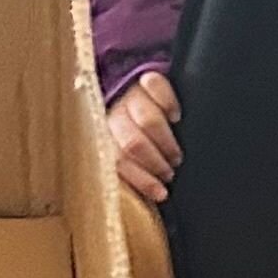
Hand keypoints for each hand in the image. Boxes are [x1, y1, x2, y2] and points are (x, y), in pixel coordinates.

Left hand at [106, 71, 181, 202]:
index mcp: (102, 135)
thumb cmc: (123, 128)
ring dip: (166, 142)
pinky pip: (156, 87)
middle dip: (156, 162)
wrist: (119, 83)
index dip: (142, 179)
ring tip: (175, 155)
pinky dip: (168, 102)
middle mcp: (113, 115)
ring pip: (149, 120)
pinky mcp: (143, 79)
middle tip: (169, 172)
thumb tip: (141, 199)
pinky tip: (176, 116)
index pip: (119, 161)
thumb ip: (125, 167)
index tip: (161, 193)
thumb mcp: (118, 151)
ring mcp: (128, 96)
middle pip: (134, 143)